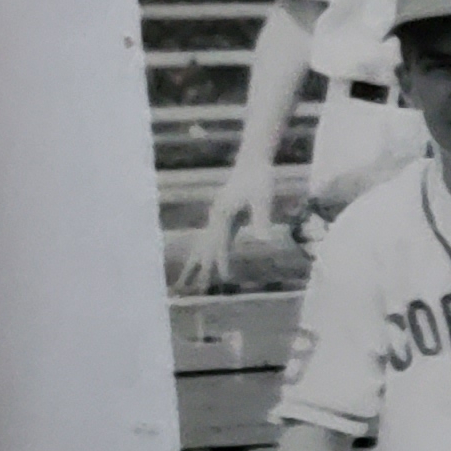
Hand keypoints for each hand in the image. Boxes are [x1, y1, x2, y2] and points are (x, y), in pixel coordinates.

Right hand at [175, 178, 268, 292]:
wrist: (254, 161)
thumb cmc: (260, 177)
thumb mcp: (264, 198)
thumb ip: (262, 218)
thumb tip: (266, 239)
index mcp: (223, 214)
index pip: (221, 244)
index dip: (222, 262)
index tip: (223, 279)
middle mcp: (216, 217)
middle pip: (204, 247)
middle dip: (196, 269)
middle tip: (185, 290)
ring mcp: (219, 217)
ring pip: (205, 245)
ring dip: (196, 263)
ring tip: (185, 282)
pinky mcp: (226, 217)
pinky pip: (215, 240)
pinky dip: (210, 253)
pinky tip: (207, 263)